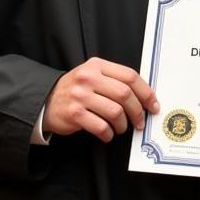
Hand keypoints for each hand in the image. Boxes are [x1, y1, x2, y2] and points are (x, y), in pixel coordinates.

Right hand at [43, 57, 158, 142]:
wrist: (46, 100)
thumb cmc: (76, 89)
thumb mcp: (93, 75)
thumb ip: (115, 79)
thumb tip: (145, 95)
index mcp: (97, 65)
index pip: (130, 76)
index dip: (146, 92)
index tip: (153, 104)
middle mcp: (89, 78)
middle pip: (125, 94)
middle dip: (138, 111)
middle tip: (140, 121)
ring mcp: (80, 96)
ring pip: (115, 112)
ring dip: (123, 124)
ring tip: (121, 128)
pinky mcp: (74, 114)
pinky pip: (101, 126)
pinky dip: (108, 134)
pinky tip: (108, 134)